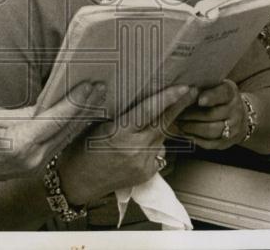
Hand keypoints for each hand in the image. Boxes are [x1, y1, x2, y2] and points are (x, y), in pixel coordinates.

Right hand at [0, 81, 107, 182]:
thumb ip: (26, 112)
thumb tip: (49, 104)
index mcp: (21, 144)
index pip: (57, 119)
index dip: (76, 101)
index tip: (91, 85)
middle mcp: (33, 160)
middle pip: (67, 130)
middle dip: (85, 108)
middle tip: (101, 88)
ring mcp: (35, 168)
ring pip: (65, 140)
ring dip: (81, 119)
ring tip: (95, 99)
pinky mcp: (35, 169)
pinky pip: (57, 146)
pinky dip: (69, 130)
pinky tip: (78, 117)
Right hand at [56, 84, 196, 205]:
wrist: (77, 182)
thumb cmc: (80, 148)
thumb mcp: (94, 124)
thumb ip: (117, 112)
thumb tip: (134, 91)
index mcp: (120, 134)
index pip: (149, 112)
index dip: (167, 98)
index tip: (183, 87)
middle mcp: (135, 149)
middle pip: (163, 123)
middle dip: (179, 106)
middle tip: (192, 91)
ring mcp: (143, 163)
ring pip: (162, 137)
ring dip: (165, 123)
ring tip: (166, 111)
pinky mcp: (146, 173)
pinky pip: (158, 152)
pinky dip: (155, 142)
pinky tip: (145, 139)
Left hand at [172, 79, 246, 149]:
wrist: (240, 116)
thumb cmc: (219, 97)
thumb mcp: (217, 86)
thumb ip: (203, 86)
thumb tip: (182, 87)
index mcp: (231, 92)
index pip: (222, 94)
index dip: (210, 97)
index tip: (199, 100)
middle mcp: (235, 110)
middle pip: (212, 114)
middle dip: (191, 115)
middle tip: (176, 113)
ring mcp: (233, 128)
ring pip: (210, 131)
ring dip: (191, 127)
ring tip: (179, 123)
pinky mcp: (226, 142)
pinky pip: (209, 143)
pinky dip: (194, 138)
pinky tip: (185, 133)